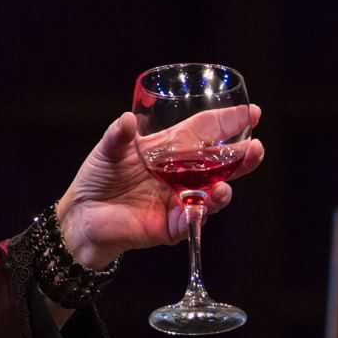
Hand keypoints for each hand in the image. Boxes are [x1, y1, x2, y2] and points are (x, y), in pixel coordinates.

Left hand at [54, 105, 264, 269]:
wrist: (80, 215)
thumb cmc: (96, 178)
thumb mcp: (106, 151)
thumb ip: (117, 136)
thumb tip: (128, 119)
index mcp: (168, 150)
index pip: (205, 132)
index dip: (227, 122)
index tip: (253, 112)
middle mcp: (180, 174)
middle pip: (219, 164)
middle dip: (241, 157)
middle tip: (257, 148)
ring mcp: (178, 200)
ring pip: (212, 195)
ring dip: (224, 190)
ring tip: (226, 187)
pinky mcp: (170, 225)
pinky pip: (190, 221)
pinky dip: (196, 215)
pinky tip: (200, 208)